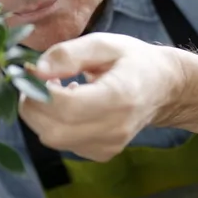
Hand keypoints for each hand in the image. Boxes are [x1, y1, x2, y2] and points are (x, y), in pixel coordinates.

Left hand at [19, 33, 184, 161]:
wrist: (165, 88)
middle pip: (52, 130)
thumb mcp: (104, 44)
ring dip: (42, 114)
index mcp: (118, 97)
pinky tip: (70, 105)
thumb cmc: (134, 61)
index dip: (38, 91)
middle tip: (39, 81)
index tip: (33, 71)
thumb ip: (68, 54)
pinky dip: (55, 124)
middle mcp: (114, 128)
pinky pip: (63, 143)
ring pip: (52, 139)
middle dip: (33, 104)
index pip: (64, 107)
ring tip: (56, 89)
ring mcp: (108, 146)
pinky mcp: (102, 154)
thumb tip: (37, 71)